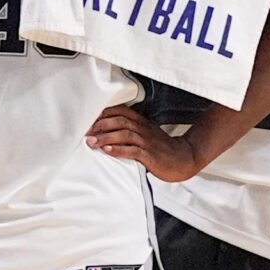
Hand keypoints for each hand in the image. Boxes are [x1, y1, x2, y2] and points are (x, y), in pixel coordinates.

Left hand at [85, 107, 203, 182]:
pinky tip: (107, 151)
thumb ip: (130, 130)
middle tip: (85, 131)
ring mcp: (147, 142)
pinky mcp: (150, 156)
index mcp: (141, 123)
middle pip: (120, 121)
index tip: (88, 118)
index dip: (104, 113)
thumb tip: (105, 132)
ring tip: (91, 142)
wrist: (184, 158)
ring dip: (105, 137)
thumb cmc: (162, 148)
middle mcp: (143, 130)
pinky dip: (118, 150)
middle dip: (100, 125)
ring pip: (124, 134)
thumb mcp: (147, 134)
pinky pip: (132, 151)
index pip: (121, 111)